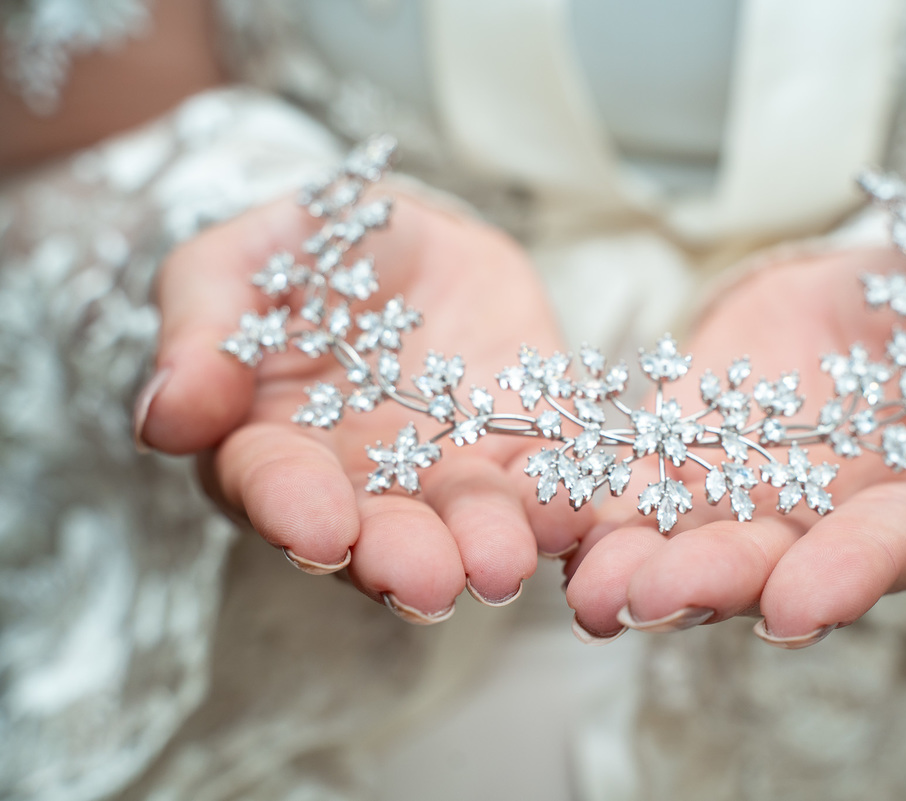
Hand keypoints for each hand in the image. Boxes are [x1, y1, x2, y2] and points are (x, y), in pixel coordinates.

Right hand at [137, 188, 592, 619]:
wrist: (415, 241)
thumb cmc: (310, 253)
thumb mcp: (239, 261)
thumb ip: (202, 328)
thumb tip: (166, 417)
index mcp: (275, 445)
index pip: (276, 486)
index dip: (294, 508)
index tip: (320, 530)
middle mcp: (362, 483)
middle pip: (376, 534)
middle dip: (400, 559)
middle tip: (429, 583)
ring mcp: (449, 474)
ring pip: (465, 526)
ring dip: (484, 548)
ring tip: (504, 564)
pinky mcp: (527, 453)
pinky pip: (549, 485)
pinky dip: (565, 503)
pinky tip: (581, 513)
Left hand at [564, 248, 905, 643]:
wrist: (876, 290)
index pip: (888, 552)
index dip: (848, 577)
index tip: (799, 603)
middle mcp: (826, 525)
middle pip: (769, 564)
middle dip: (713, 583)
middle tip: (652, 600)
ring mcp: (746, 495)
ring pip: (685, 541)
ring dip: (634, 566)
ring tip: (584, 586)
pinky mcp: (682, 453)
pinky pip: (631, 484)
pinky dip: (591, 503)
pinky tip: (543, 514)